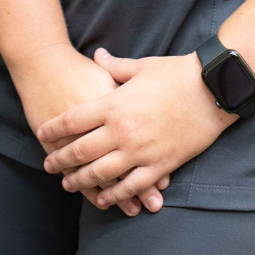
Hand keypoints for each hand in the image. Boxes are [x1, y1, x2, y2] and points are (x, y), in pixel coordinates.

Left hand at [12, 43, 168, 215]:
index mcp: (114, 105)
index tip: (43, 134)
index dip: (54, 129)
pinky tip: (103, 198)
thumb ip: (115, 66)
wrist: (211, 90)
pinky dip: (114, 195)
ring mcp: (140, 151)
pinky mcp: (159, 165)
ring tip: (68, 185)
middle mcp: (121, 131)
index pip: (73, 120)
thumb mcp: (141, 66)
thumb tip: (97, 55)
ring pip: (101, 174)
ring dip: (80, 181)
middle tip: (49, 166)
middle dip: (60, 161)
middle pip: (80, 151)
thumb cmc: (176, 73)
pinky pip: (131, 186)